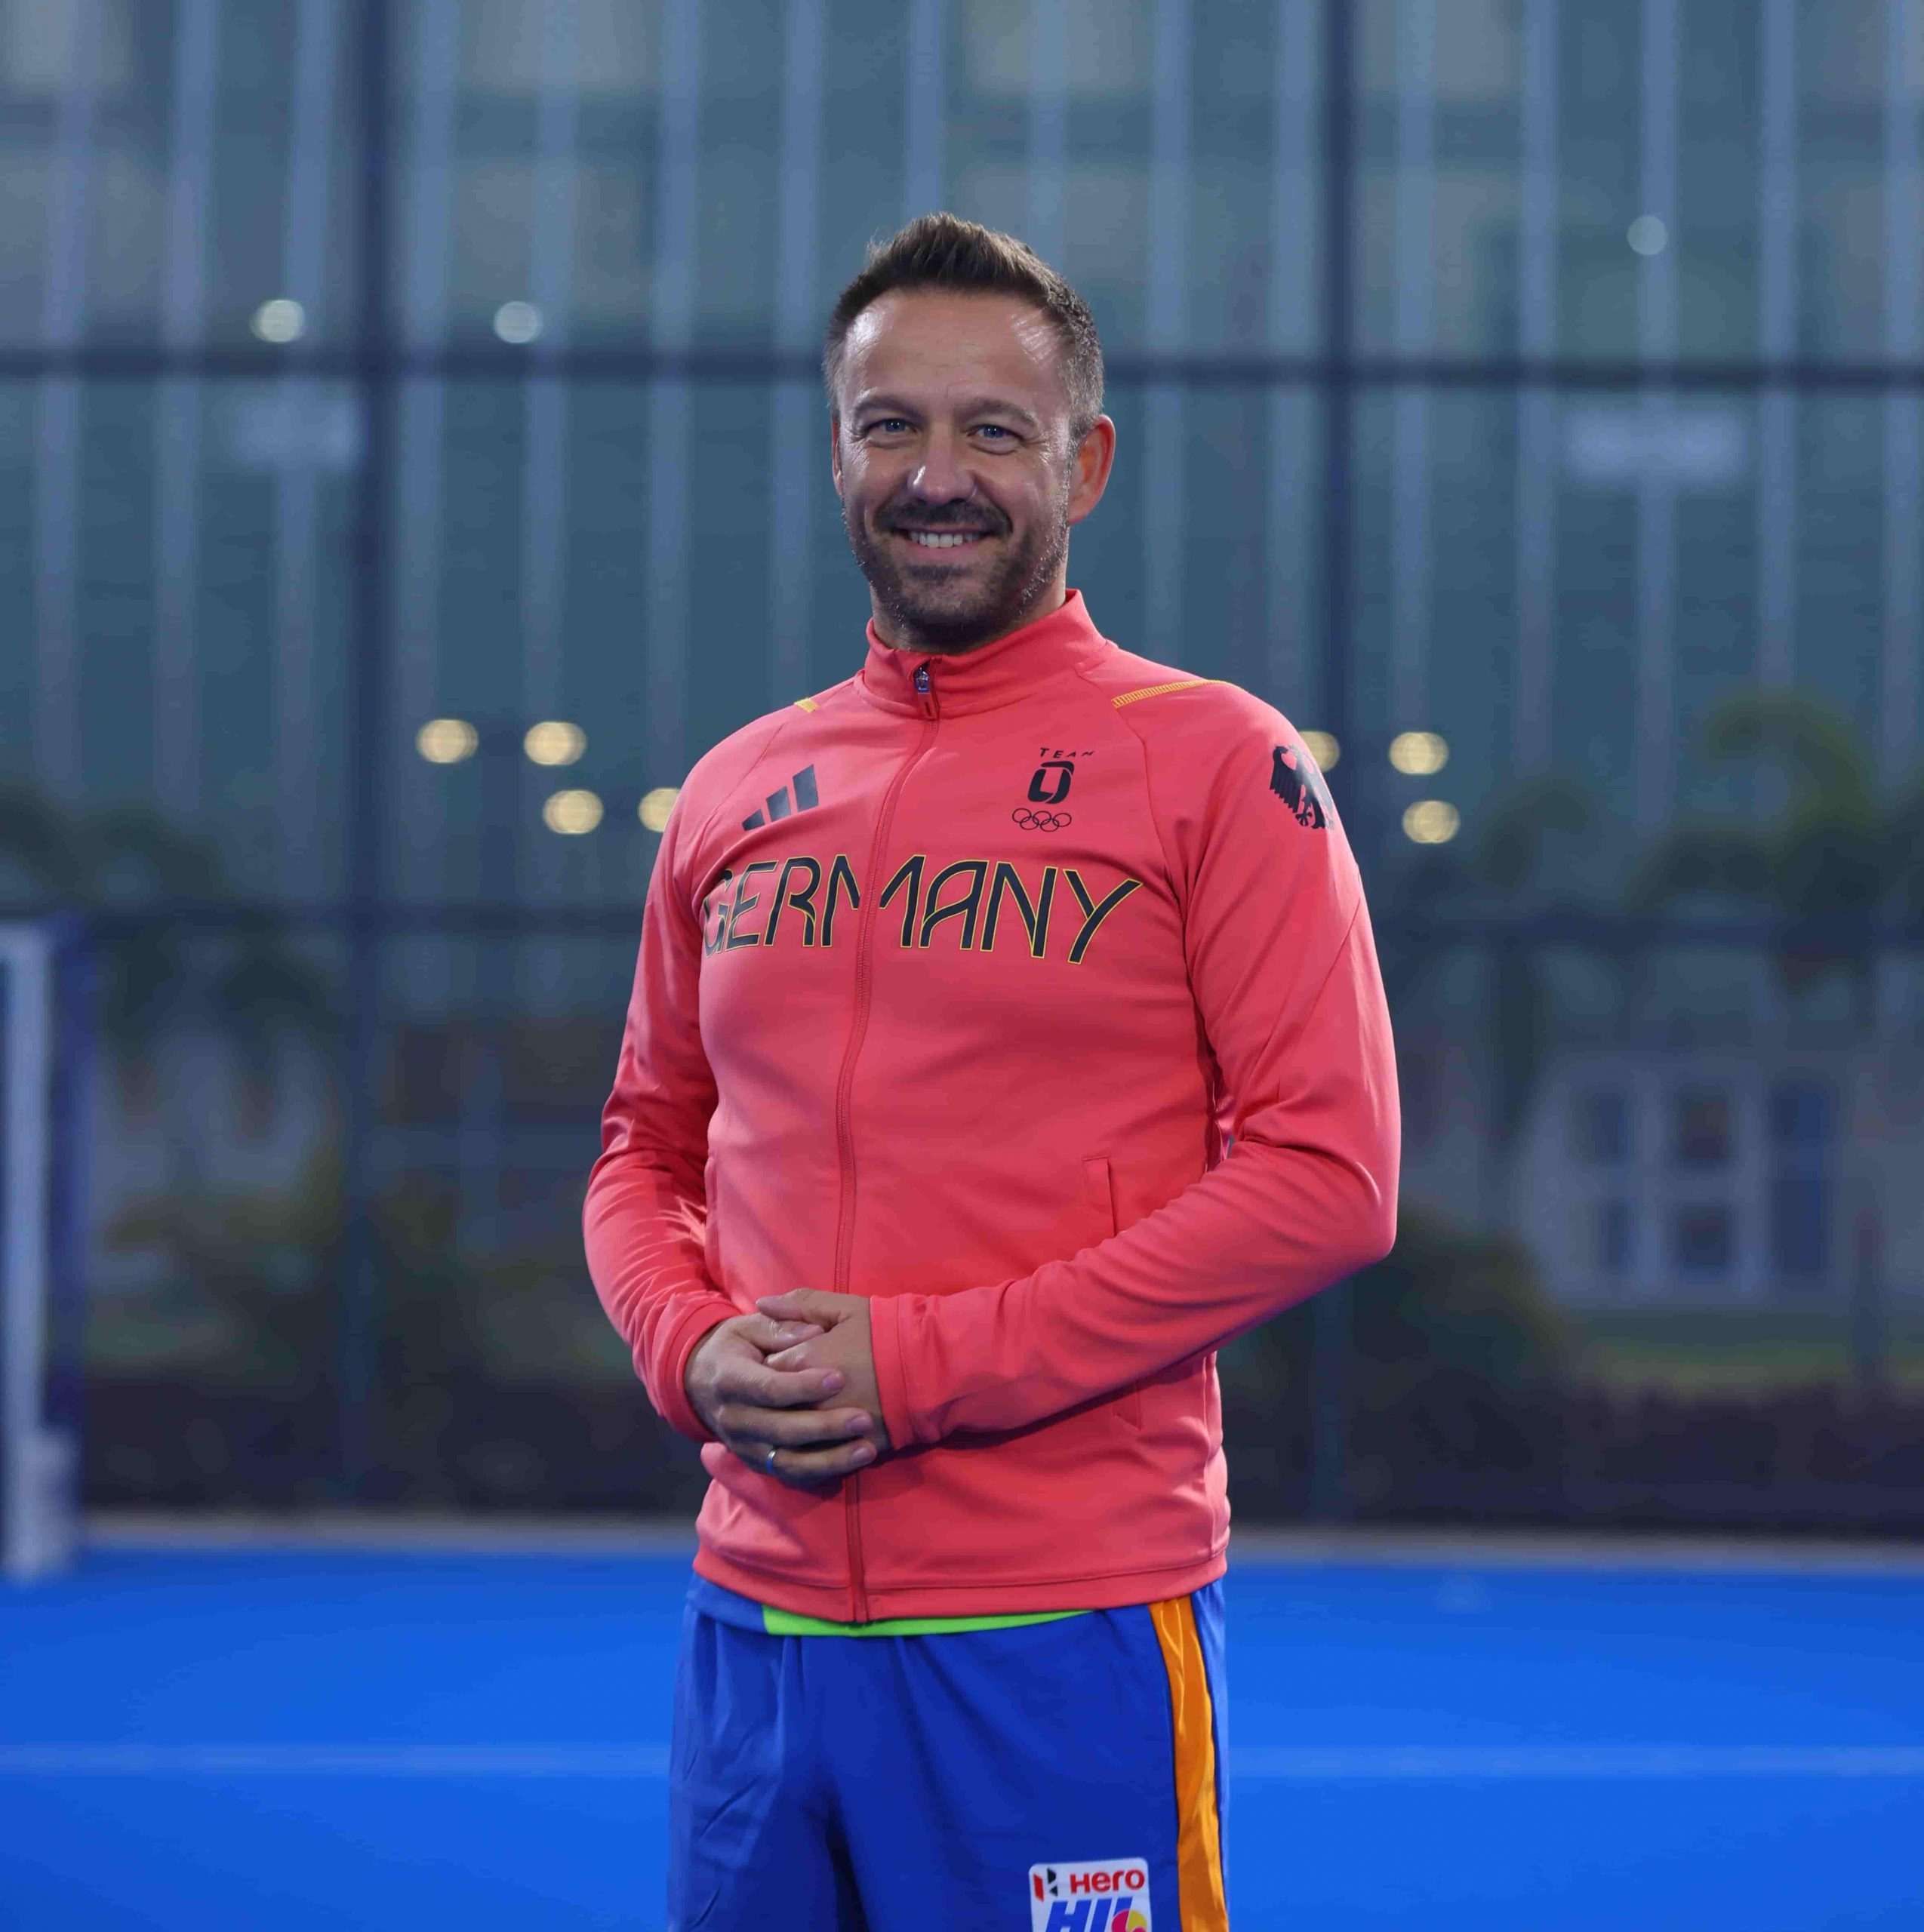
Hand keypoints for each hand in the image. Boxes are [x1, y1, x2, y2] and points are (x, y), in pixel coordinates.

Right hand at [684, 1311, 880, 1487]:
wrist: (701, 1384)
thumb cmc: (735, 1348)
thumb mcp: (748, 1327)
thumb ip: (780, 1326)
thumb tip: (813, 1333)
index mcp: (731, 1380)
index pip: (769, 1389)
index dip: (804, 1386)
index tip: (840, 1378)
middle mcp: (735, 1419)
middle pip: (782, 1430)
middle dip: (825, 1427)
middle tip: (864, 1418)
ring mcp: (745, 1447)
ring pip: (788, 1462)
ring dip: (830, 1460)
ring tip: (866, 1449)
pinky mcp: (756, 1464)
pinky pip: (791, 1475)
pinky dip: (822, 1472)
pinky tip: (852, 1462)